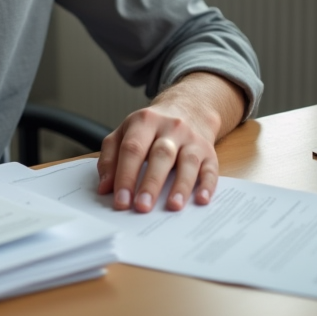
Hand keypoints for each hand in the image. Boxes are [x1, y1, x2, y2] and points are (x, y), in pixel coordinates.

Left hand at [95, 73, 244, 212]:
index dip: (125, 175)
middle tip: (142, 207)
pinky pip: (211, 168)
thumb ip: (111, 158)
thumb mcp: (126, 132)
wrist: (189, 108)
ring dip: (180, 185)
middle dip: (150, 183)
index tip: (121, 201)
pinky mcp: (209, 151)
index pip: (133, 148)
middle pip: (160, 154)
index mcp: (145, 121)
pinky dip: (207, 185)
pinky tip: (201, 200)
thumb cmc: (152, 127)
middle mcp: (170, 127)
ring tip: (172, 206)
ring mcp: (192, 138)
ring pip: (187, 161)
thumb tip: (105, 187)